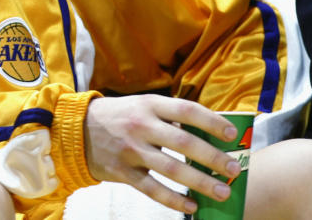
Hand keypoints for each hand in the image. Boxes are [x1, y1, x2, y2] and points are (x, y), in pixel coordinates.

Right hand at [83, 95, 240, 215]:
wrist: (77, 130)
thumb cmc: (119, 117)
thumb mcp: (141, 106)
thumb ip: (169, 117)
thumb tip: (209, 134)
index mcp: (148, 105)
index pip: (186, 111)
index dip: (211, 122)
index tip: (231, 134)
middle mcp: (140, 126)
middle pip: (183, 143)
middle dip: (212, 157)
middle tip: (234, 170)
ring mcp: (130, 150)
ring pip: (171, 169)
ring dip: (199, 182)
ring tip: (222, 191)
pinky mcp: (122, 172)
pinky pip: (152, 189)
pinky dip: (173, 200)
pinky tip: (191, 206)